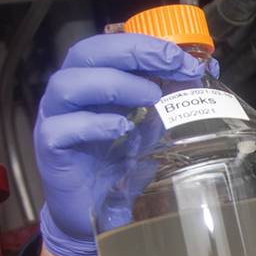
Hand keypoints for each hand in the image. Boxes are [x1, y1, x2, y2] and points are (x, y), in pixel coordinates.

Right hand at [34, 33, 205, 255]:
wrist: (95, 212)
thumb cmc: (119, 164)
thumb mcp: (152, 126)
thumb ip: (171, 99)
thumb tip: (206, 70)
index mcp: (93, 80)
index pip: (111, 44)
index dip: (146, 43)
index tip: (182, 56)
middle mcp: (71, 94)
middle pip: (86, 53)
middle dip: (132, 51)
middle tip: (170, 62)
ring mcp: (56, 120)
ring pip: (68, 85)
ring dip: (114, 84)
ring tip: (150, 96)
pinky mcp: (50, 150)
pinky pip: (60, 129)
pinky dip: (92, 125)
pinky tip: (120, 129)